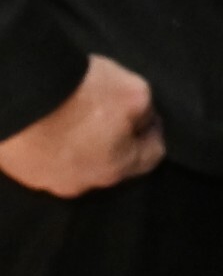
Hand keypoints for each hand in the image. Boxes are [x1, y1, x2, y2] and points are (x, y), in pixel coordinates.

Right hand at [0, 53, 163, 197]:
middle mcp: (80, 184)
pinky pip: (44, 159)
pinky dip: (50, 143)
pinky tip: (48, 122)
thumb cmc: (81, 93)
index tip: (148, 114)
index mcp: (114, 169)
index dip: (154, 131)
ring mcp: (44, 181)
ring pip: (75, 163)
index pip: (151, 156)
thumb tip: (142, 122)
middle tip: (108, 113)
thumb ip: (146, 112)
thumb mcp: (134, 91)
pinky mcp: (17, 170)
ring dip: (80, 143)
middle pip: (111, 163)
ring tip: (74, 116)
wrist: (16, 94)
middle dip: (116, 139)